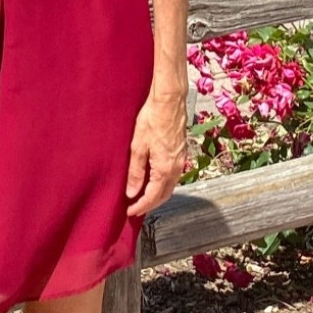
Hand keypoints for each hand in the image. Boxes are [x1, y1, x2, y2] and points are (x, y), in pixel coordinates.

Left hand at [125, 84, 189, 218]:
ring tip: (142, 197)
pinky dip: (163, 184)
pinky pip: (173, 176)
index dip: (141, 207)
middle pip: (164, 195)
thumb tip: (132, 192)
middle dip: (150, 204)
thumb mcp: (138, 146)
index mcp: (165, 169)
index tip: (130, 212)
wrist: (170, 100)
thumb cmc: (152, 119)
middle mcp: (177, 168)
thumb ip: (136, 172)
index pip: (153, 197)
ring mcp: (181, 160)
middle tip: (135, 209)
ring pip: (170, 186)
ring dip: (157, 195)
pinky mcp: (181, 153)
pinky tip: (153, 180)